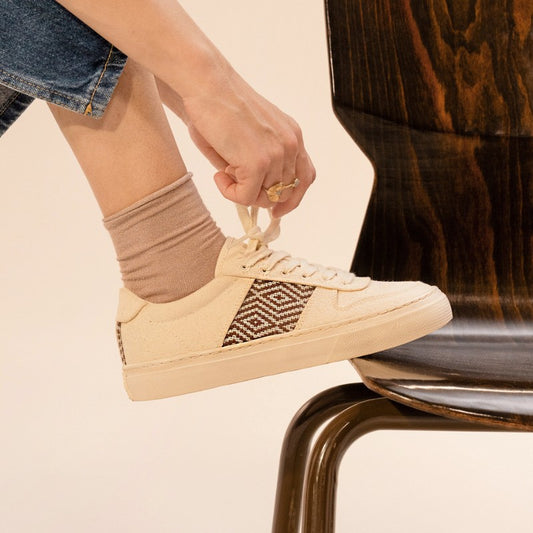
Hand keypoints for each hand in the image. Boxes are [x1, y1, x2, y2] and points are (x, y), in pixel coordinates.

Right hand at [158, 71, 315, 216]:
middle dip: (258, 195)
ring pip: (265, 197)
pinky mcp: (257, 163)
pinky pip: (246, 197)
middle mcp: (290, 145)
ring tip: (222, 171)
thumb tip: (254, 194)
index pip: (305, 177)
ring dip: (240, 191)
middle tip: (233, 182)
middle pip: (284, 193)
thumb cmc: (220, 105)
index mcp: (292, 135)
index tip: (275, 210)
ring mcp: (276, 154)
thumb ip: (262, 163)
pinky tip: (218, 175)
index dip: (291, 198)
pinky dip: (229, 193)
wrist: (206, 84)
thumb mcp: (253, 135)